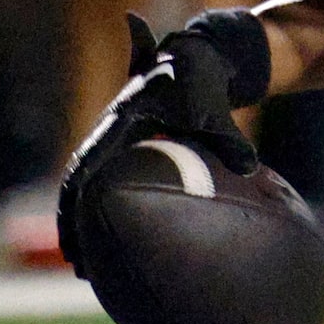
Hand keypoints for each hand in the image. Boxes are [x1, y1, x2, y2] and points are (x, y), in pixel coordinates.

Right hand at [55, 14, 260, 275]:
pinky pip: (110, 182)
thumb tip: (251, 168)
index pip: (87, 167)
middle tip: (77, 265)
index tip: (72, 231)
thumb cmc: (202, 81)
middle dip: (72, 223)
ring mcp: (117, 141)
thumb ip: (228, 138)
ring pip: (89, 185)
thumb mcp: (213, 108)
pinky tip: (116, 240)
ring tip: (87, 268)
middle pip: (79, 182)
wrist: (199, 56)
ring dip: (84, 221)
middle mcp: (111, 133)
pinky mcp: (131, 148)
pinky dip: (106, 209)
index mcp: (120, 123)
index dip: (76, 201)